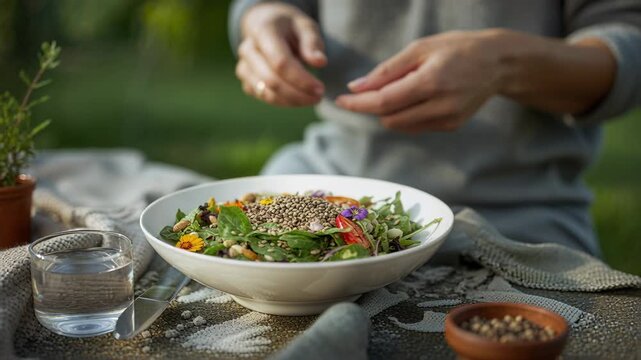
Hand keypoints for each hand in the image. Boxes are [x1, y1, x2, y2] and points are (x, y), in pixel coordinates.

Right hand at [235, 2, 326, 105]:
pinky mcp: (246, 81)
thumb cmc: (289, 27)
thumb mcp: (305, 26)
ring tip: (312, 98)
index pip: (280, 62)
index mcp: (263, 31)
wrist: (266, 25)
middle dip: (298, 94)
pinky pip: (264, 97)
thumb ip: (312, 43)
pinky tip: (299, 97)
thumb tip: (320, 62)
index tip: (320, 88)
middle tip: (319, 97)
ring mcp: (244, 67)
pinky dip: (284, 102)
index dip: (301, 79)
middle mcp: (248, 49)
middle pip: (272, 81)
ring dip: (292, 101)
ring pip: (267, 93)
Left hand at [335, 30, 504, 131]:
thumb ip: (386, 71)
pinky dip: (405, 115)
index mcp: (431, 82)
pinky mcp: (451, 127)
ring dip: (388, 112)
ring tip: (399, 89)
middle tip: (366, 91)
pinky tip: (414, 98)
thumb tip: (357, 87)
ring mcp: (448, 120)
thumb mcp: (420, 49)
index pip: (383, 102)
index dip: (358, 104)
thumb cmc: (456, 48)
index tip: (340, 101)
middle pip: (388, 118)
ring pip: (400, 126)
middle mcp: (440, 106)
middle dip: (371, 107)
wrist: (497, 63)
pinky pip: (415, 127)